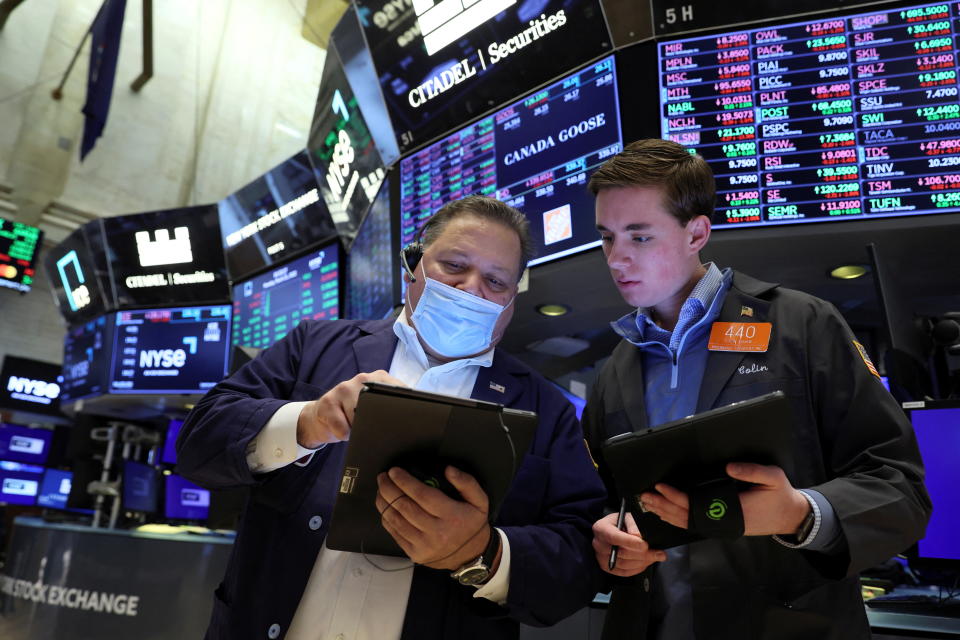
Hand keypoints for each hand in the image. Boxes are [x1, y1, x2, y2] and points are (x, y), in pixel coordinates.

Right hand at [296, 370, 405, 447]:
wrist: (320, 416)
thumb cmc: (353, 415)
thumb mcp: (375, 409)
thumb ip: (394, 409)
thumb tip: (417, 423)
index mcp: (380, 379)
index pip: (400, 391)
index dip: (405, 410)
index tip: (408, 423)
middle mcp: (363, 379)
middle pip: (381, 407)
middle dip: (379, 423)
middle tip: (372, 428)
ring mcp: (344, 388)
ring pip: (361, 418)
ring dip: (359, 430)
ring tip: (354, 427)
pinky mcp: (327, 402)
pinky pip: (343, 428)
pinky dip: (345, 435)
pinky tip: (343, 431)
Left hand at [375, 465, 492, 569]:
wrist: (471, 555)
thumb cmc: (472, 523)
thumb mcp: (479, 501)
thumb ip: (467, 482)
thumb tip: (448, 470)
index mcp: (452, 516)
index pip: (422, 495)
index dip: (405, 481)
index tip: (394, 471)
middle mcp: (437, 532)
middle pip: (405, 507)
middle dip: (389, 489)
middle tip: (382, 477)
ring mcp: (424, 545)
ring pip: (396, 520)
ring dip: (384, 502)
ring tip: (381, 489)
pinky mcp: (415, 553)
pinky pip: (395, 533)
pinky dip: (387, 518)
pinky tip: (385, 507)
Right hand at [592, 511, 666, 576]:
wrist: (609, 531)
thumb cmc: (619, 523)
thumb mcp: (626, 516)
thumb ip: (633, 524)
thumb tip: (639, 536)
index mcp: (601, 528)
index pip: (614, 537)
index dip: (630, 542)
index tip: (645, 545)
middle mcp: (599, 544)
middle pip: (621, 553)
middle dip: (643, 554)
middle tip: (659, 553)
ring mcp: (602, 558)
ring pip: (625, 564)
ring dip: (643, 562)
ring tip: (656, 557)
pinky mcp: (608, 568)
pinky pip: (624, 572)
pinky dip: (638, 568)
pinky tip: (647, 562)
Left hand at [639, 463, 809, 536]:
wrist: (790, 516)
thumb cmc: (780, 495)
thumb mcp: (773, 478)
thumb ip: (753, 471)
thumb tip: (728, 467)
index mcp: (734, 510)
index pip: (698, 506)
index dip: (677, 497)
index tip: (661, 486)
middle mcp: (724, 522)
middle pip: (687, 517)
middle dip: (664, 506)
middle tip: (644, 496)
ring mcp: (722, 526)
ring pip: (689, 523)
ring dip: (667, 514)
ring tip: (648, 504)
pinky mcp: (722, 526)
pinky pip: (695, 524)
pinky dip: (678, 519)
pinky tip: (666, 513)